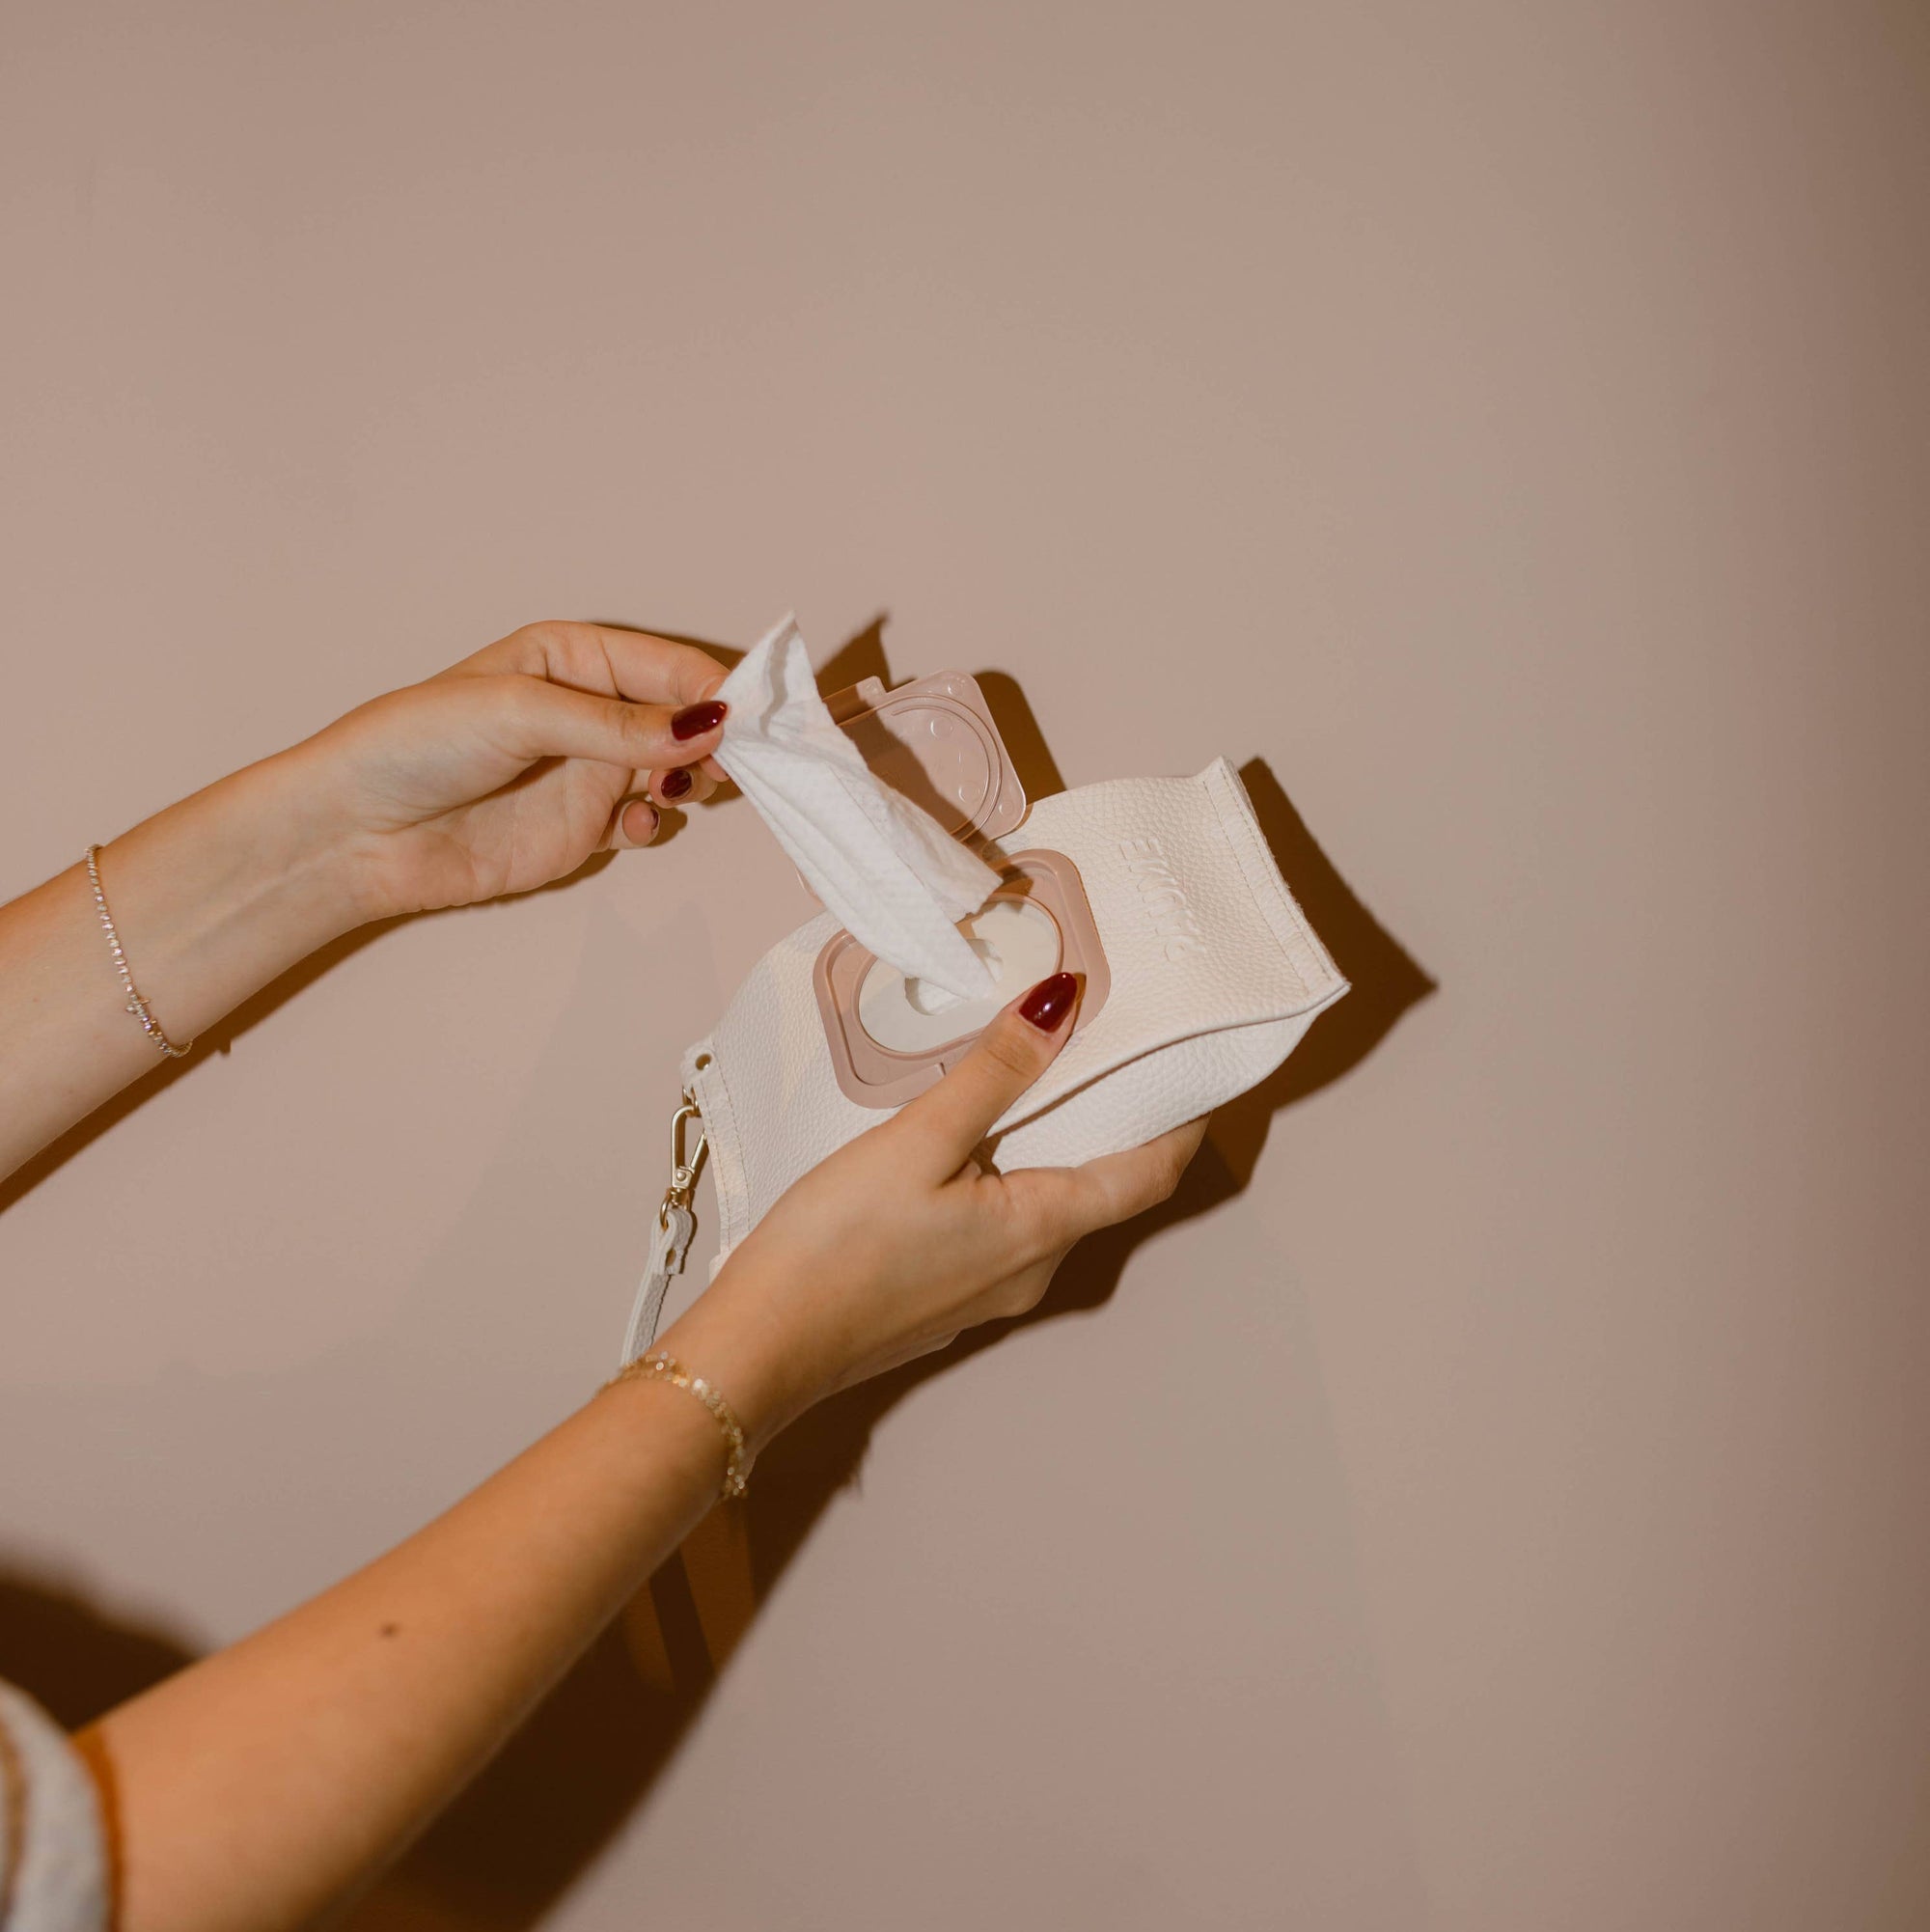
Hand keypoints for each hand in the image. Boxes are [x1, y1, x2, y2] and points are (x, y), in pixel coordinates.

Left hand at [281, 621, 733, 921]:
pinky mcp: (583, 828)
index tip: (753, 717)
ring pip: (676, 771)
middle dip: (718, 738)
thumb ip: (619, 725)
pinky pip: (647, 820)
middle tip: (739, 763)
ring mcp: (588, 771)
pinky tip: (634, 826)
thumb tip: (709, 725)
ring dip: (691, 781)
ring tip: (678, 791)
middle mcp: (589, 711)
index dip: (715, 690)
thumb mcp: (521, 713)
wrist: (357, 833)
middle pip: (684, 719)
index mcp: (572, 657)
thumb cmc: (415, 746)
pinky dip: (655, 824)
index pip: (667, 667)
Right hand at [657, 973, 1209, 1449]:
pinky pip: (1005, 1226)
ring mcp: (989, 1290)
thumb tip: (1063, 1008)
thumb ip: (993, 1074)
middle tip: (1114, 1047)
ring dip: (1059, 1145)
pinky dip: (1012, 1174)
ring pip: (1051, 1206)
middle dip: (1119, 1120)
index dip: (1185, 1118)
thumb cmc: (831, 1254)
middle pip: (1104, 1187)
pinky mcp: (947, 1295)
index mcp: (1041, 1230)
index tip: (1196, 1065)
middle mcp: (1031, 1269)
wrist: (757, 1353)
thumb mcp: (915, 1143)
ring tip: (1042, 1076)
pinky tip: (971, 1140)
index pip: (1151, 1172)